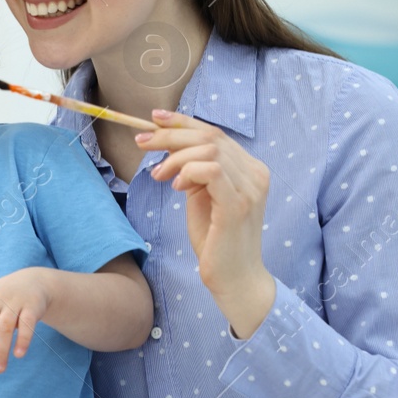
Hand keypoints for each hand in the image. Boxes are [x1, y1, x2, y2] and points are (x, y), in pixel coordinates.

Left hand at [138, 109, 275, 331]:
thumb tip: (173, 150)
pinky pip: (211, 170)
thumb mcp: (203, 198)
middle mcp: (255, 174)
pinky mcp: (238, 205)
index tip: (154, 118)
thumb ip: (196, 172)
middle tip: (142, 142)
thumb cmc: (216, 241)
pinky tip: (176, 186)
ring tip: (159, 175)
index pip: (215, 133)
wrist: (234, 278)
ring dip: (175, 157)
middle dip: (170, 135)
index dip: (183, 122)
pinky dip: (188, 171)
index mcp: (249, 168)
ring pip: (209, 150)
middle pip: (210, 136)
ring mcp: (250, 188)